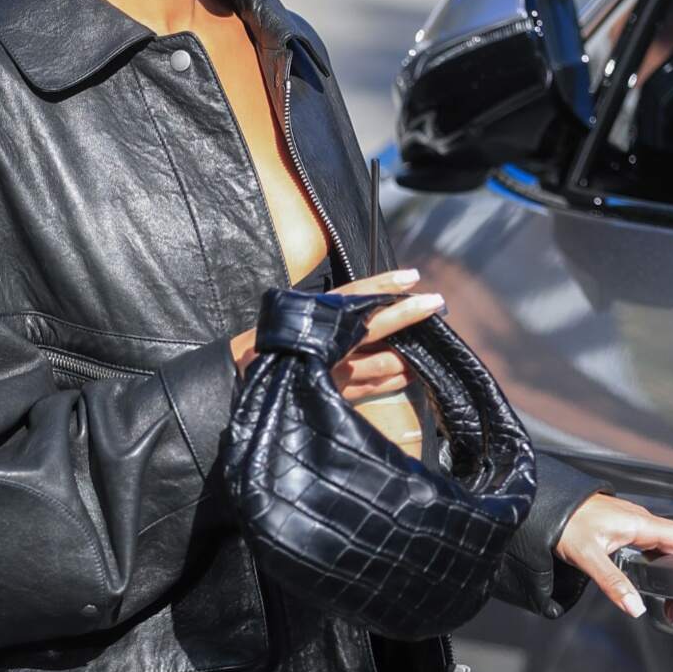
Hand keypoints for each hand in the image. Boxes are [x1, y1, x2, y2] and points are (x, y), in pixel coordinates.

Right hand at [228, 267, 444, 372]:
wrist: (235, 383)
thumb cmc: (265, 345)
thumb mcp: (292, 316)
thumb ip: (328, 311)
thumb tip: (367, 300)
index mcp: (313, 319)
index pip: (353, 296)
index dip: (383, 285)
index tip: (411, 276)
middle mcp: (325, 344)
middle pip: (375, 326)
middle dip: (408, 314)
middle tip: (437, 302)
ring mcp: (332, 371)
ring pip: (381, 361)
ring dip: (409, 351)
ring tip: (434, 338)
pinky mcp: (334, 395)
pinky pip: (372, 387)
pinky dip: (395, 379)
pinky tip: (412, 372)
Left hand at [554, 492, 672, 623]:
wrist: (544, 503)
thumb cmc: (564, 523)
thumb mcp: (588, 557)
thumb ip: (614, 584)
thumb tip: (636, 608)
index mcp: (642, 524)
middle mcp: (643, 521)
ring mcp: (634, 522)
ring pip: (666, 543)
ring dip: (671, 565)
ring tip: (668, 590)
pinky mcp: (624, 526)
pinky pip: (651, 541)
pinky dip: (657, 559)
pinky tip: (649, 574)